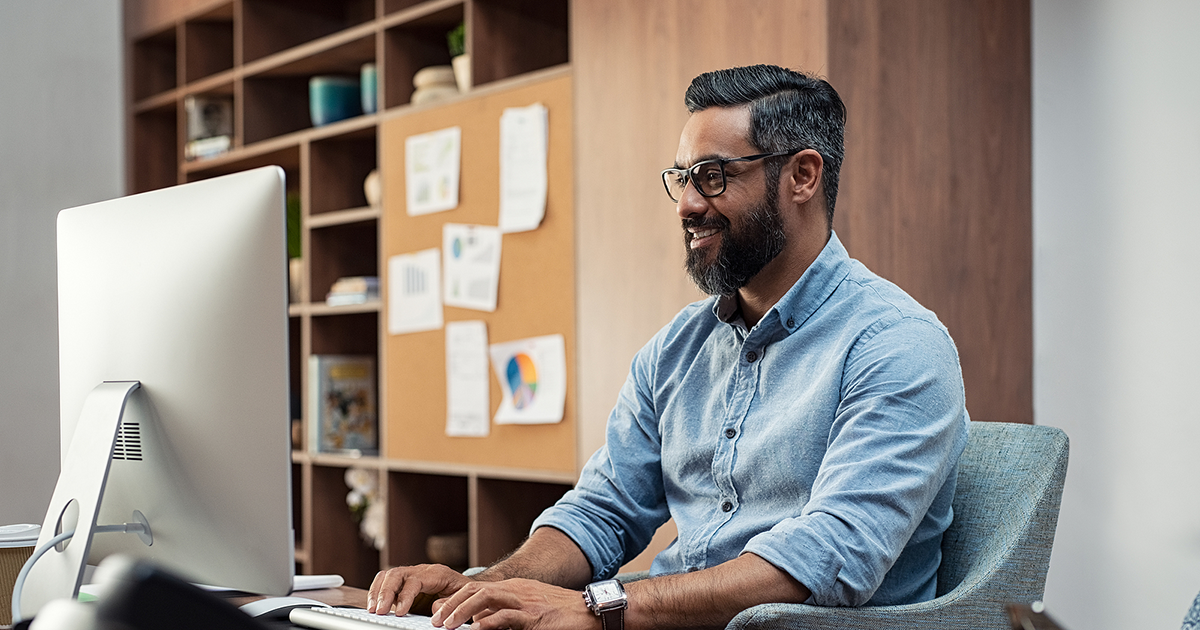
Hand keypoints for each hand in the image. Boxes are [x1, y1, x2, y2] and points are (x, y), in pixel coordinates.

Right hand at [368, 564, 473, 615]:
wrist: (467, 588)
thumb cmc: (464, 594)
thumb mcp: (461, 598)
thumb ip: (448, 603)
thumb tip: (434, 608)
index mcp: (437, 573)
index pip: (415, 580)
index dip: (405, 595)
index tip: (399, 612)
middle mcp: (421, 570)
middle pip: (397, 574)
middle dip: (385, 592)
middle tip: (379, 611)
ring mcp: (411, 574)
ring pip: (388, 575)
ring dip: (377, 592)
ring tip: (373, 609)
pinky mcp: (404, 583)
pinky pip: (386, 581)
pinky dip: (377, 591)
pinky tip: (375, 605)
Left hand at [430, 578, 598, 629]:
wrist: (591, 611)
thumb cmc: (562, 613)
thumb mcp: (531, 608)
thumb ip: (507, 613)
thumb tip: (481, 622)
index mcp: (515, 588)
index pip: (477, 588)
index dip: (455, 599)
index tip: (438, 612)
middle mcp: (517, 591)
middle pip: (475, 590)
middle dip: (452, 605)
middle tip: (436, 621)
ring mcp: (525, 602)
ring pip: (485, 599)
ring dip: (462, 612)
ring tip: (447, 625)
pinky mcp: (535, 617)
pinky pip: (507, 617)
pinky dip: (488, 623)